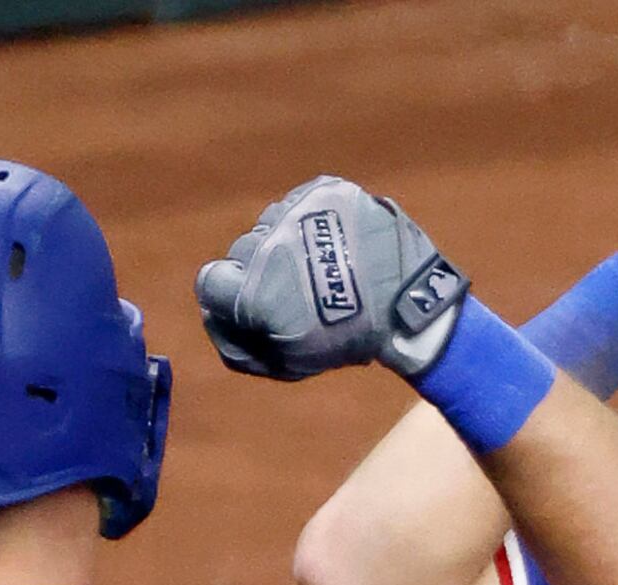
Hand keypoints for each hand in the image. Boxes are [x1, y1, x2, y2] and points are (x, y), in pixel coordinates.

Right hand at [196, 176, 468, 381]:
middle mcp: (267, 245)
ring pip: (271, 224)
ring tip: (321, 263)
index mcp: (255, 291)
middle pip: (242, 251)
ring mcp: (295, 211)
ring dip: (286, 243)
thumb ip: (242, 346)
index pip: (210, 280)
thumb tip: (214, 319)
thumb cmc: (346, 339)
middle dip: (263, 270)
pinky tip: (331, 242)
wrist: (407, 302)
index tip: (251, 303)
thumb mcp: (290, 360)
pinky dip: (310, 221)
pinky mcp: (323, 191)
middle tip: (298, 288)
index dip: (228, 294)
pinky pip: (300, 202)